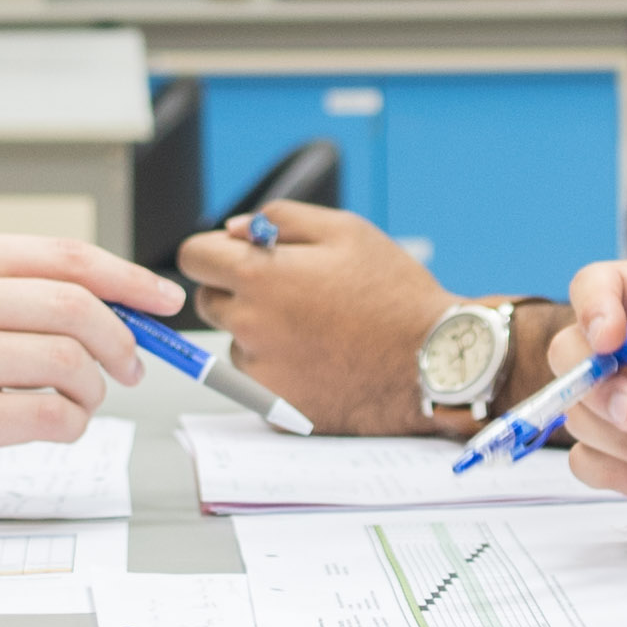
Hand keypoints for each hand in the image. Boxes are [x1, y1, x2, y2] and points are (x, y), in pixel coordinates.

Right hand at [0, 231, 176, 492]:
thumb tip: (108, 310)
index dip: (129, 279)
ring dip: (95, 391)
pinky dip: (70, 425)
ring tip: (81, 403)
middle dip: (124, 341)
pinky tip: (55, 427)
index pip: (67, 256)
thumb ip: (5, 295)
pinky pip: (47, 416)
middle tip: (131, 369)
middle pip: (80, 307)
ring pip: (71, 364)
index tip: (164, 300)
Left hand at [167, 201, 453, 434]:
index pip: (193, 256)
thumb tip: (234, 228)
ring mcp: (260, 372)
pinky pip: (258, 379)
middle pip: (208, 301)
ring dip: (257, 333)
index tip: (238, 256)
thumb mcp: (346, 231)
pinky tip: (321, 360)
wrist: (433, 362)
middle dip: (235, 290)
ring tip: (316, 329)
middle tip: (288, 292)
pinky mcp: (274, 407)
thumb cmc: (394, 293)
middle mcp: (249, 326)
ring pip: (234, 342)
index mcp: (260, 276)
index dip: (216, 251)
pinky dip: (279, 369)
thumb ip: (280, 219)